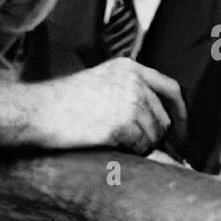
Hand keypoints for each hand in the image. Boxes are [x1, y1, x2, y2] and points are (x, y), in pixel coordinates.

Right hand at [34, 58, 187, 156]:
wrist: (38, 111)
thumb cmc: (64, 103)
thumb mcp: (102, 83)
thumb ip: (131, 93)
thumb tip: (164, 125)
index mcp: (130, 68)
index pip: (171, 90)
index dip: (182, 115)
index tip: (182, 135)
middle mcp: (133, 82)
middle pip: (164, 117)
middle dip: (159, 139)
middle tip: (146, 151)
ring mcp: (128, 101)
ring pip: (154, 135)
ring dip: (142, 147)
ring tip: (117, 144)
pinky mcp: (121, 123)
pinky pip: (141, 147)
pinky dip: (132, 153)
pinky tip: (112, 146)